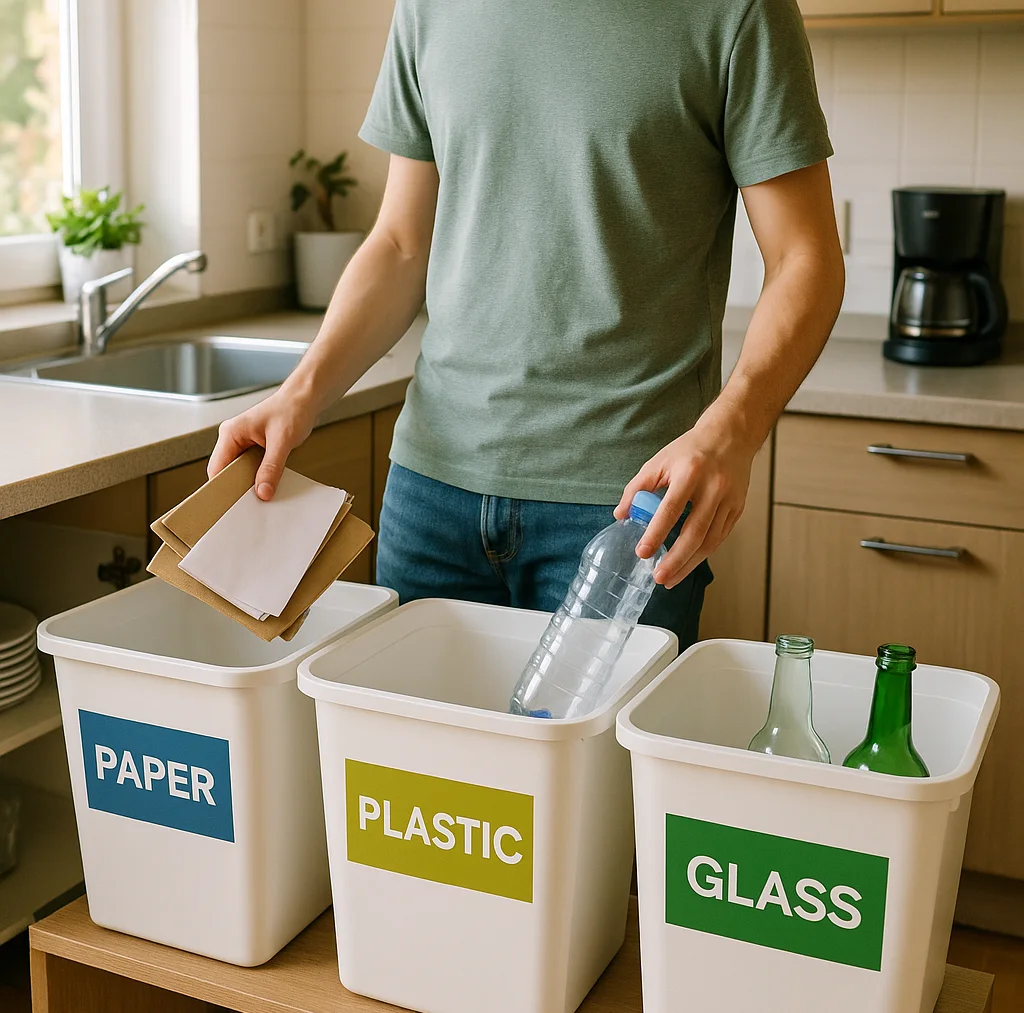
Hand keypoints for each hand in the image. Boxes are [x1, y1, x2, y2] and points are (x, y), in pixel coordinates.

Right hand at [207, 389, 317, 499]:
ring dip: (248, 483)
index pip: (217, 468)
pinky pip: (249, 468)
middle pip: (226, 472)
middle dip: (237, 488)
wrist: (305, 399)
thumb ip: (271, 467)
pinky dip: (257, 477)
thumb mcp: (282, 441)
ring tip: (260, 495)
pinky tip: (266, 485)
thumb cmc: (292, 410)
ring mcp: (242, 443)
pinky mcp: (253, 448)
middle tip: (250, 504)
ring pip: (238, 472)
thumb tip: (263, 492)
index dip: (222, 488)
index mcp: (230, 433)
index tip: (231, 506)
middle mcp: (232, 438)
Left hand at [614, 412, 759, 588]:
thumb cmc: (689, 451)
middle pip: (695, 532)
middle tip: (658, 577)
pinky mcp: (737, 509)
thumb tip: (620, 516)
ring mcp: (729, 500)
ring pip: (710, 541)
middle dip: (676, 559)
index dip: (656, 533)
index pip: (671, 509)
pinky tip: (688, 564)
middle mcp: (713, 487)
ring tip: (670, 579)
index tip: (642, 552)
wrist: (730, 436)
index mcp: (690, 472)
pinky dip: (703, 554)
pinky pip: (719, 538)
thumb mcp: (658, 462)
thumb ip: (637, 488)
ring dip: (690, 564)